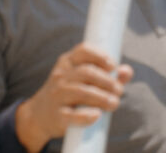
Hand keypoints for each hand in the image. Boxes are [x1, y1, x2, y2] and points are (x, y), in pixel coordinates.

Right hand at [15, 43, 133, 152]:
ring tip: (114, 103)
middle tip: (119, 90)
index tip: (113, 66)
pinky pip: (72, 115)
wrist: (39, 115)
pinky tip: (97, 115)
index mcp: (67, 62)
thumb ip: (107, 74)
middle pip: (87, 72)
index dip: (100, 55)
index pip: (83, 50)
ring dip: (102, 98)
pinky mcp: (56, 116)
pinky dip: (86, 115)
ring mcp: (57, 96)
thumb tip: (127, 71)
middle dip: (107, 81)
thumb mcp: (83, 79)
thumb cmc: (70, 93)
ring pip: (81, 92)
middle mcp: (61, 76)